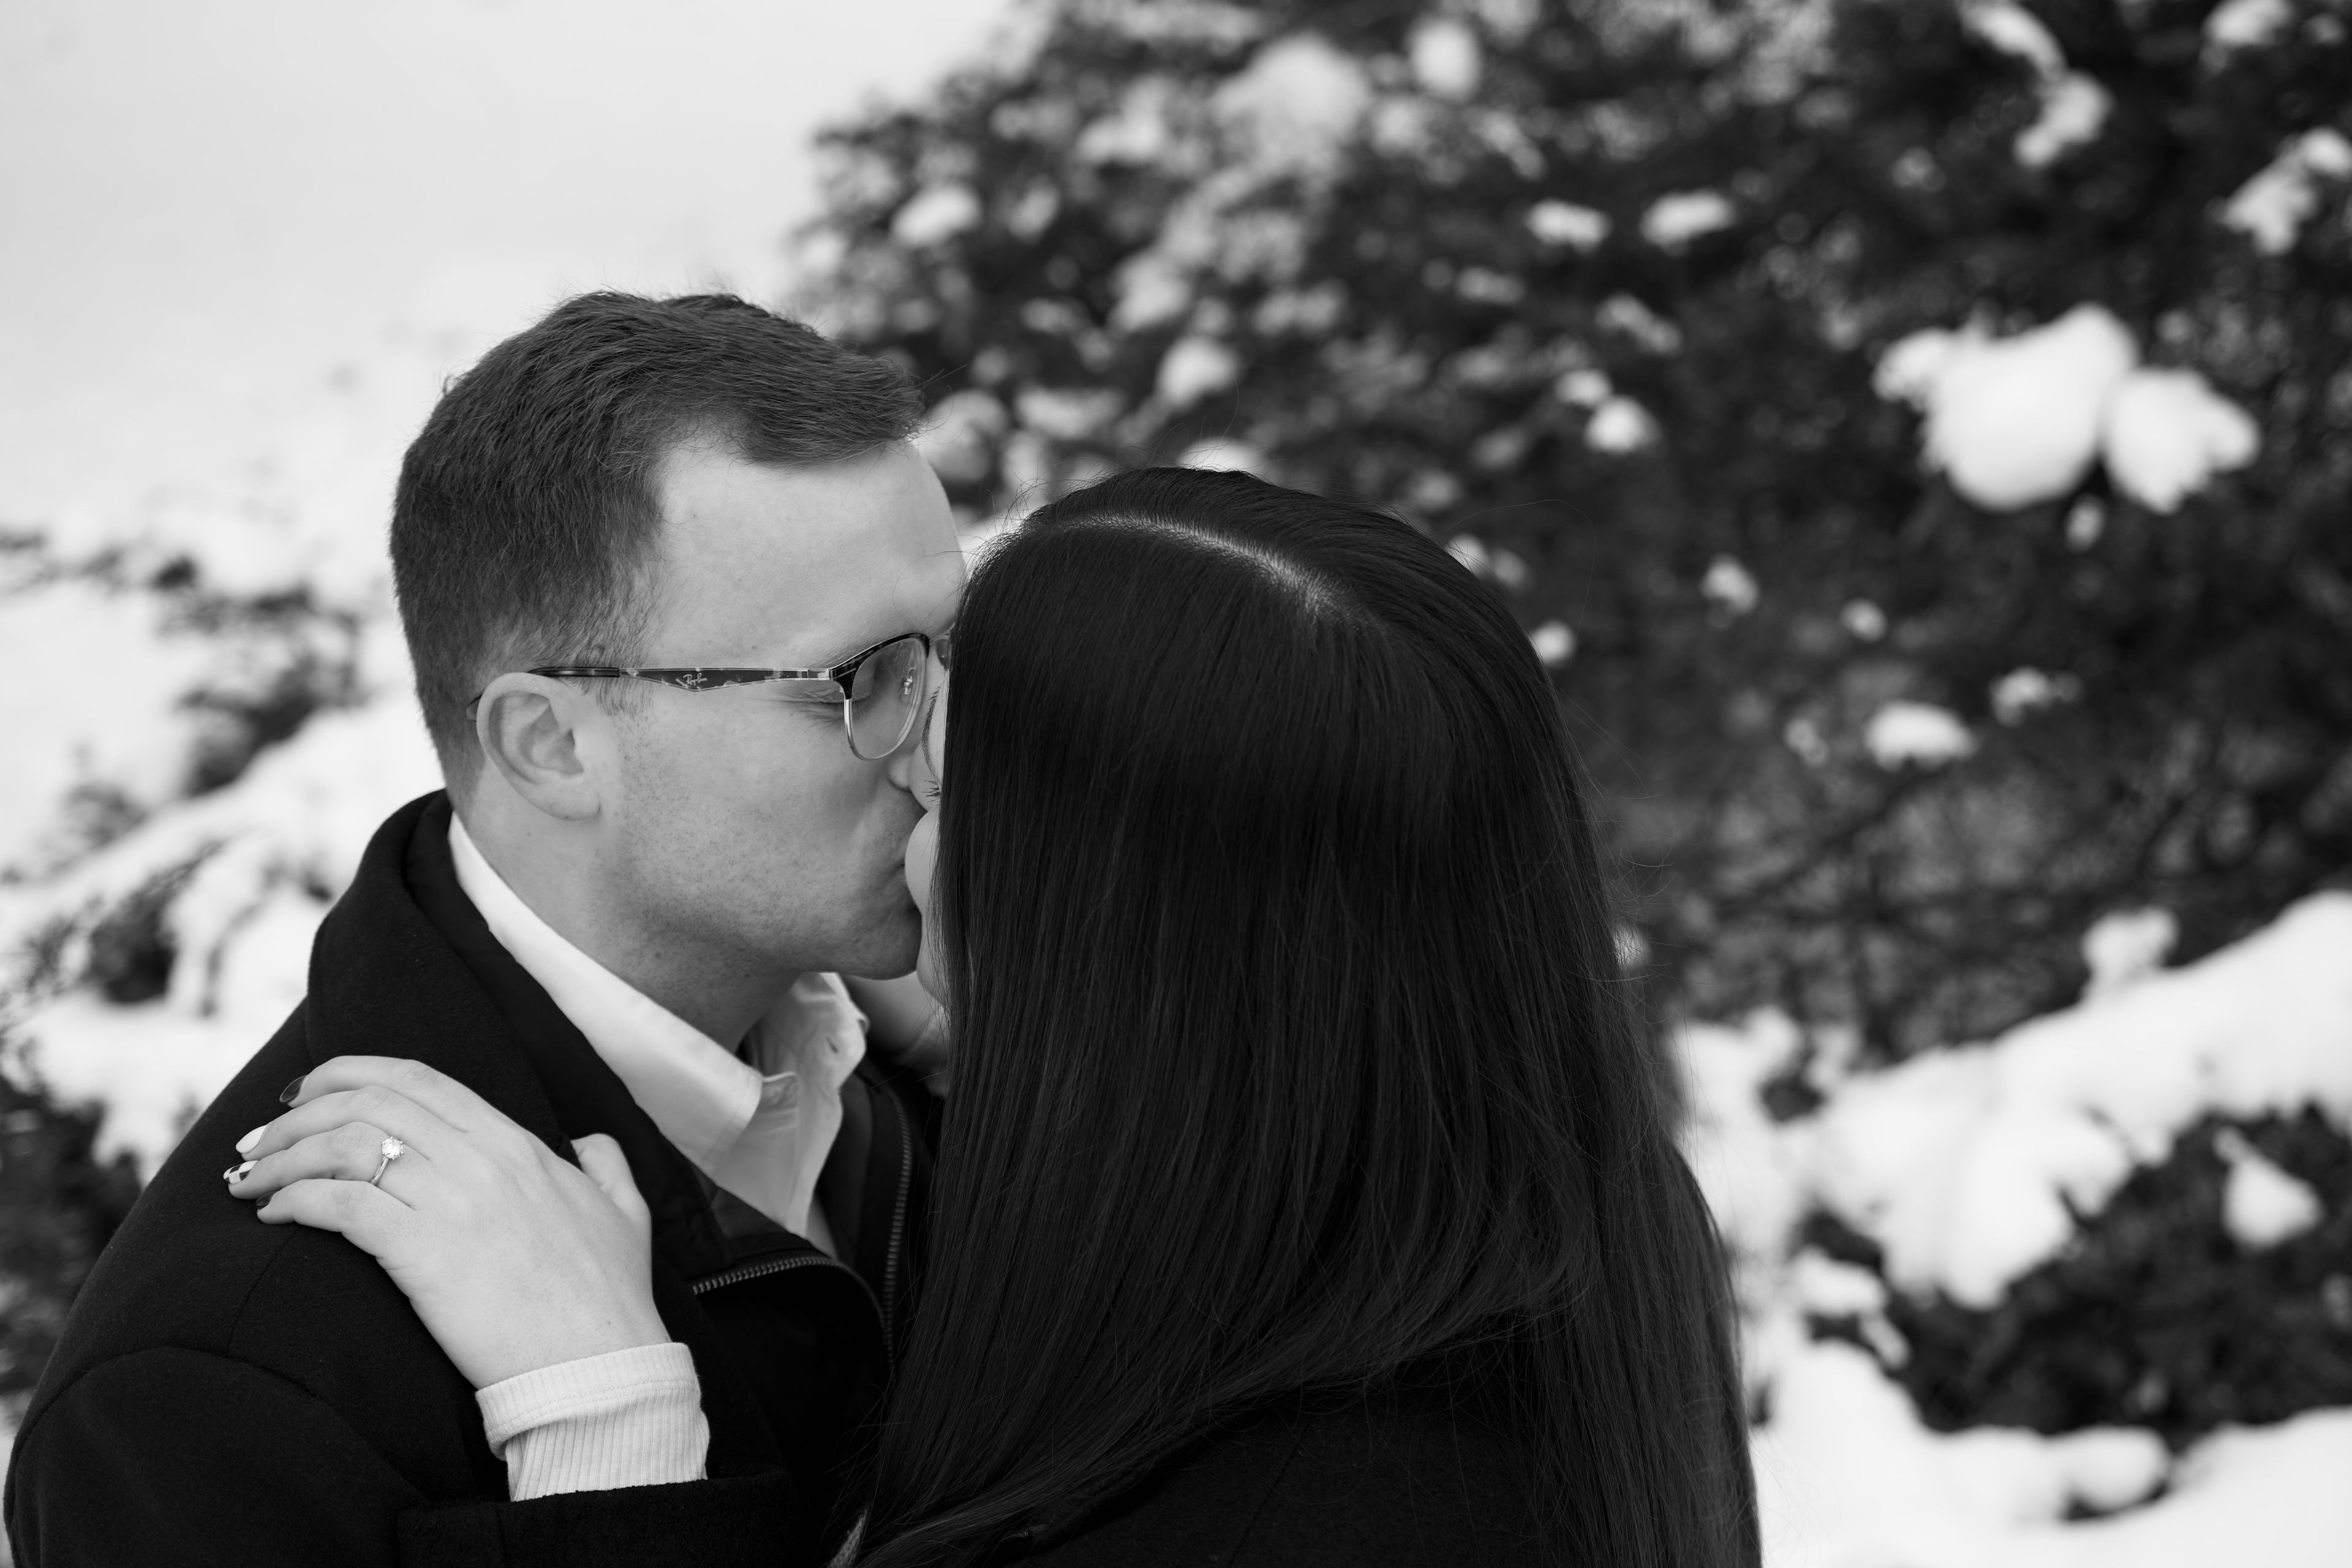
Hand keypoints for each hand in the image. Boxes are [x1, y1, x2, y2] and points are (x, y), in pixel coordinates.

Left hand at [225, 1055, 670, 1389]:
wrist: (599, 1366)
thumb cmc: (610, 1298)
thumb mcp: (626, 1211)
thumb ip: (605, 1163)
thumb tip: (585, 1142)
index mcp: (519, 1143)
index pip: (419, 1080)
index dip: (351, 1074)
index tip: (308, 1090)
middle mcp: (480, 1159)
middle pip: (369, 1103)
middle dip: (300, 1110)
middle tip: (261, 1137)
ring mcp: (451, 1202)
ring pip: (344, 1147)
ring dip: (284, 1156)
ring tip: (249, 1178)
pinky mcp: (423, 1252)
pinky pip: (340, 1205)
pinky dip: (296, 1201)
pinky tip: (274, 1216)